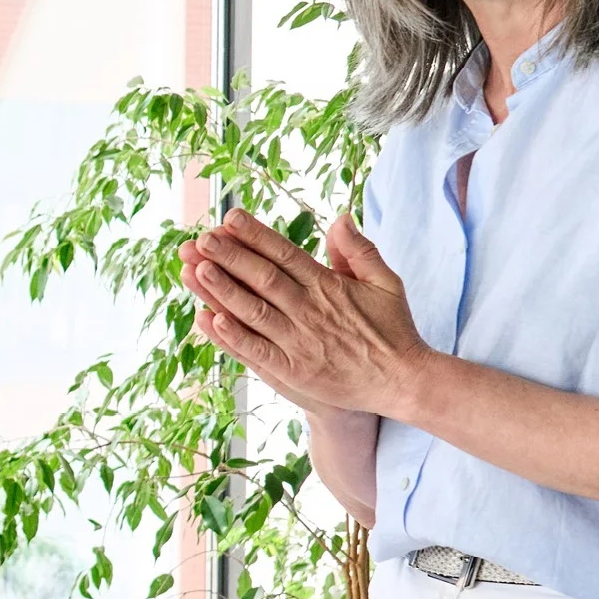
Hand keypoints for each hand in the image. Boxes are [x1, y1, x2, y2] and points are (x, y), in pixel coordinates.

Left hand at [180, 208, 431, 419]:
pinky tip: (208, 319)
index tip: (230, 218)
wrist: (403, 381)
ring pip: (254, 311)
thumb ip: (360, 250)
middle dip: (229, 257)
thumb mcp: (386, 282)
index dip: (255, 235)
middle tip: (200, 240)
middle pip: (263, 278)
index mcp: (329, 285)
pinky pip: (256, 351)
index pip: (285, 253)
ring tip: (195, 270)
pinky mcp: (293, 371)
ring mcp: (300, 342)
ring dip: (222, 291)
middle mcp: (311, 311)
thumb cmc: (392, 329)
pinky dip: (232, 336)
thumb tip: (339, 217)